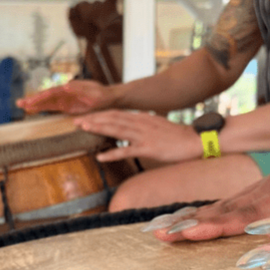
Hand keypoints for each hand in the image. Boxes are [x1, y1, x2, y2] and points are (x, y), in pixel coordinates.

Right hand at [16, 80, 114, 114]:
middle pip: (46, 97)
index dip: (41, 97)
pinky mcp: (67, 106)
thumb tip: (65, 86)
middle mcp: (65, 93)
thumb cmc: (101, 93)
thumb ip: (80, 88)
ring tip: (22, 106)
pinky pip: (52, 108)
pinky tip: (33, 110)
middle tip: (19, 103)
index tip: (31, 101)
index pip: (52, 93)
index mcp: (69, 88)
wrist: (109, 98)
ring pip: (47, 102)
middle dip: (33, 100)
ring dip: (35, 104)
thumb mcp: (93, 90)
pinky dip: (42, 109)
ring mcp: (65, 100)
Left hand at [74, 110, 201, 162]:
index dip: (99, 114)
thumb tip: (131, 125)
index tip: (85, 115)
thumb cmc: (177, 136)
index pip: (116, 113)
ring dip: (99, 128)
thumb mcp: (157, 125)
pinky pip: (127, 151)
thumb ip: (143, 125)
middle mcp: (141, 123)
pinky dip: (112, 153)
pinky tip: (101, 157)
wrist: (194, 140)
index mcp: (142, 117)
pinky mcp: (148, 148)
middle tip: (75, 121)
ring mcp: (144, 135)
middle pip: (112, 118)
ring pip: (116, 129)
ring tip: (83, 128)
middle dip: (93, 118)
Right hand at [152, 113, 269, 241]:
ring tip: (161, 230)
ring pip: (227, 203)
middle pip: (232, 206)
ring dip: (194, 218)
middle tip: (163, 236)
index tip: (198, 232)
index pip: (259, 209)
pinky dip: (209, 213)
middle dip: (197, 222)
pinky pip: (235, 203)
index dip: (228, 223)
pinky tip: (189, 223)